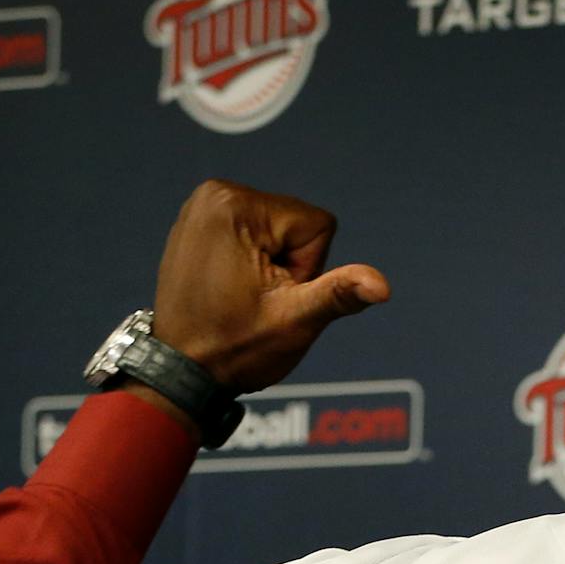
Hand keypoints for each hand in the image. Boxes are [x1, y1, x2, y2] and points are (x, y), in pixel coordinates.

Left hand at [148, 179, 389, 393]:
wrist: (181, 370)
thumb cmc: (234, 349)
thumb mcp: (294, 322)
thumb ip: (339, 295)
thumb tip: (383, 286)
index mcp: (237, 205)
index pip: (318, 226)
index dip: (308, 269)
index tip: (272, 296)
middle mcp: (216, 193)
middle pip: (297, 225)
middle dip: (289, 266)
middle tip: (255, 300)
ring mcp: (203, 205)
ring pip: (278, 231)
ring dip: (271, 266)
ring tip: (240, 296)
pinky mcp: (199, 220)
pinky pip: (253, 234)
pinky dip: (250, 260)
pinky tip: (228, 286)